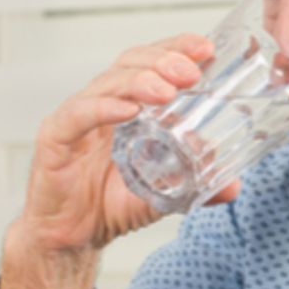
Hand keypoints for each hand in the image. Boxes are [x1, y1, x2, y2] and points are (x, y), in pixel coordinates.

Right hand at [20, 33, 239, 256]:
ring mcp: (77, 119)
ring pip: (106, 84)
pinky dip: (103, 109)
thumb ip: (196, 186)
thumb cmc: (110, 206)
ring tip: (166, 90)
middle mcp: (102, 104)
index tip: (205, 49)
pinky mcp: (55, 139)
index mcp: (128, 107)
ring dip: (139, 81)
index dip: (176, 49)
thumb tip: (233, 186)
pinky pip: (78, 115)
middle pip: (129, 63)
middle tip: (190, 72)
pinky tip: (127, 111)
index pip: (151, 63)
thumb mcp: (163, 193)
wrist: (73, 239)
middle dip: (162, 61)